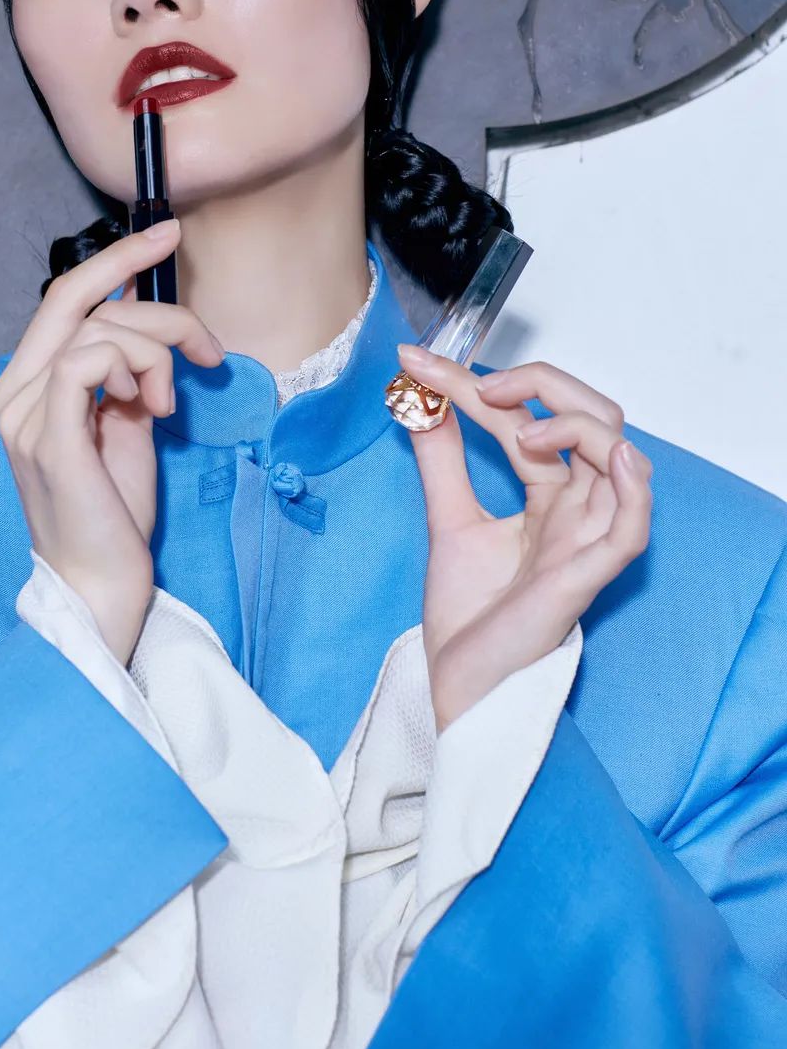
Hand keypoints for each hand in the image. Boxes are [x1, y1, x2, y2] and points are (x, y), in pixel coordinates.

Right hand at [0, 219, 223, 664]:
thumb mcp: (125, 421)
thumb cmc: (115, 509)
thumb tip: (148, 315)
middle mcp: (14, 391)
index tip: (166, 233)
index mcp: (28, 383)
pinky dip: (130, 367)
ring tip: (169, 400)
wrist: (102, 582)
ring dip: (155, 350)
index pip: (64, 299)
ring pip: (97, 328)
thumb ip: (126, 369)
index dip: (115, 259)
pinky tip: (148, 405)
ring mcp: (25, 413)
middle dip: (138, 275)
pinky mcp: (49, 436)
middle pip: (74, 297)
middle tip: (191, 288)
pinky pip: (86, 360)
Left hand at [396, 348, 652, 732]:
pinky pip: (631, 525)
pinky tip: (613, 454)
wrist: (459, 685)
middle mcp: (576, 509)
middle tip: (480, 385)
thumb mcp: (448, 519)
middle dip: (542, 384)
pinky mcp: (588, 575)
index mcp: (550, 495)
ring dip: (574, 424)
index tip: (417, 364)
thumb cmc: (468, 618)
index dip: (474, 383)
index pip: (527, 418)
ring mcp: (586, 539)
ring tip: (521, 431)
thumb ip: (441, 459)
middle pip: (592, 418)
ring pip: (618, 455)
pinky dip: (631, 485)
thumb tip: (420, 400)